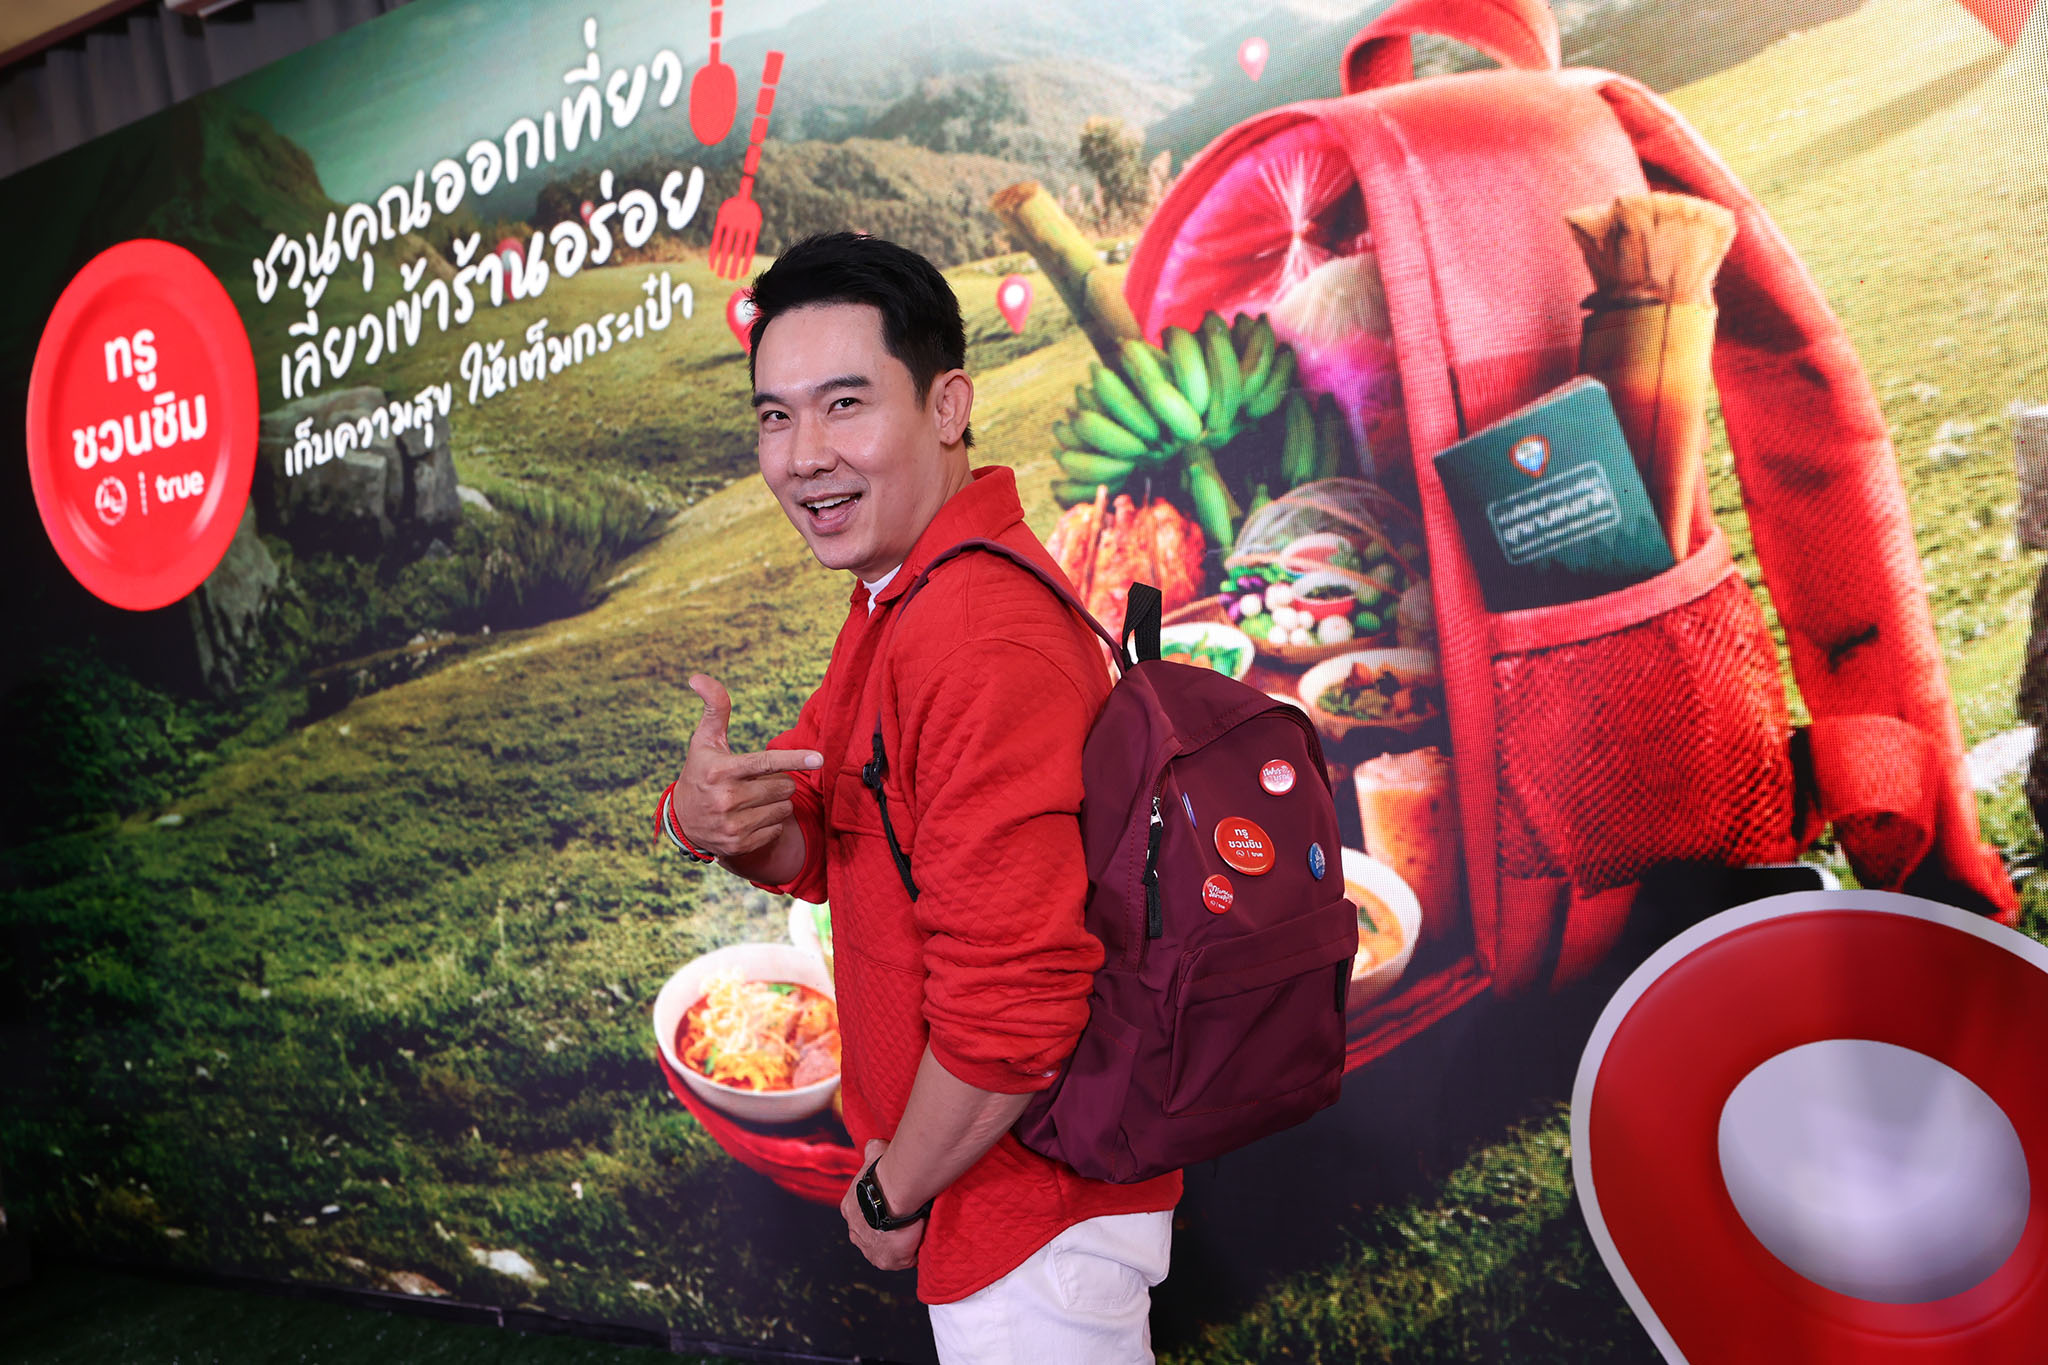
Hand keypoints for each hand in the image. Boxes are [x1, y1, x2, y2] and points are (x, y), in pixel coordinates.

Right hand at [670, 674, 820, 858]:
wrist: (682, 821)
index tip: (819, 758)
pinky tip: (749, 818)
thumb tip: (696, 676)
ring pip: (784, 808)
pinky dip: (770, 822)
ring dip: (776, 802)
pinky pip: (777, 828)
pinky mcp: (739, 845)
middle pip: (783, 787)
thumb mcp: (704, 740)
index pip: (765, 762)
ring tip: (752, 799)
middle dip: (778, 781)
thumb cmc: (700, 772)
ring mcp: (732, 825)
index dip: (794, 758)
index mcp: (720, 770)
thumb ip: (714, 708)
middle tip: (756, 781)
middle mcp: (726, 799)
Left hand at [841, 1139, 925, 1270]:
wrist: (892, 1195)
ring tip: (917, 1230)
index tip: (893, 1206)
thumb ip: (873, 1151)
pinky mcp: (887, 1261)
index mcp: (851, 1209)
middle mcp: (856, 1233)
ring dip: (900, 1243)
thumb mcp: (875, 1155)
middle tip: (906, 1219)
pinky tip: (922, 1240)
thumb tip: (875, 1145)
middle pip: (873, 1234)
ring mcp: (869, 1249)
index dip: (879, 1209)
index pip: (864, 1214)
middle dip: (887, 1230)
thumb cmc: (884, 1174)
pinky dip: (913, 1253)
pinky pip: (903, 1260)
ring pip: (886, 1249)